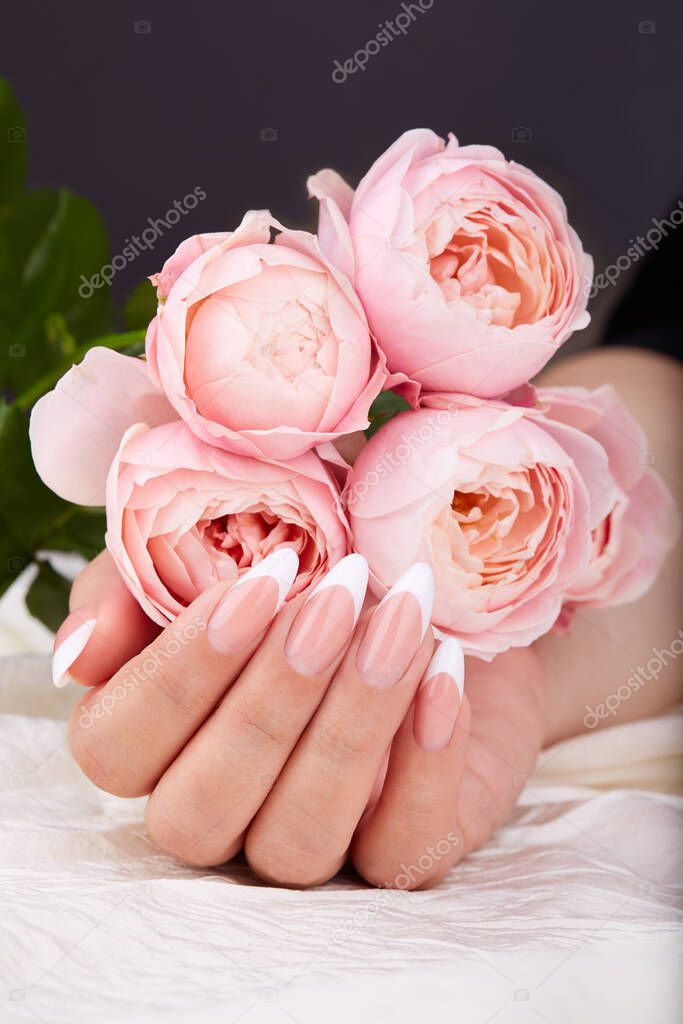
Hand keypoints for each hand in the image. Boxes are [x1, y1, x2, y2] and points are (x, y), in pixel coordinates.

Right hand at [58, 550, 546, 888]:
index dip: (179, 674)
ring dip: (352, 724)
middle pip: (199, 814)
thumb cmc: (311, 556)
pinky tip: (444, 667)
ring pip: (297, 844)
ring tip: (402, 619)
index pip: (116, 750)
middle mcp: (223, 803)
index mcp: (155, 737)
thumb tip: (80, 656)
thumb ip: (134, 589)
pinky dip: (426, 761)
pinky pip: (401, 854)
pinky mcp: (401, 844)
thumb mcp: (214, 544)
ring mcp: (311, 835)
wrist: (429, 571)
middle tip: (339, 592)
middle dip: (271, 699)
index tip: (262, 582)